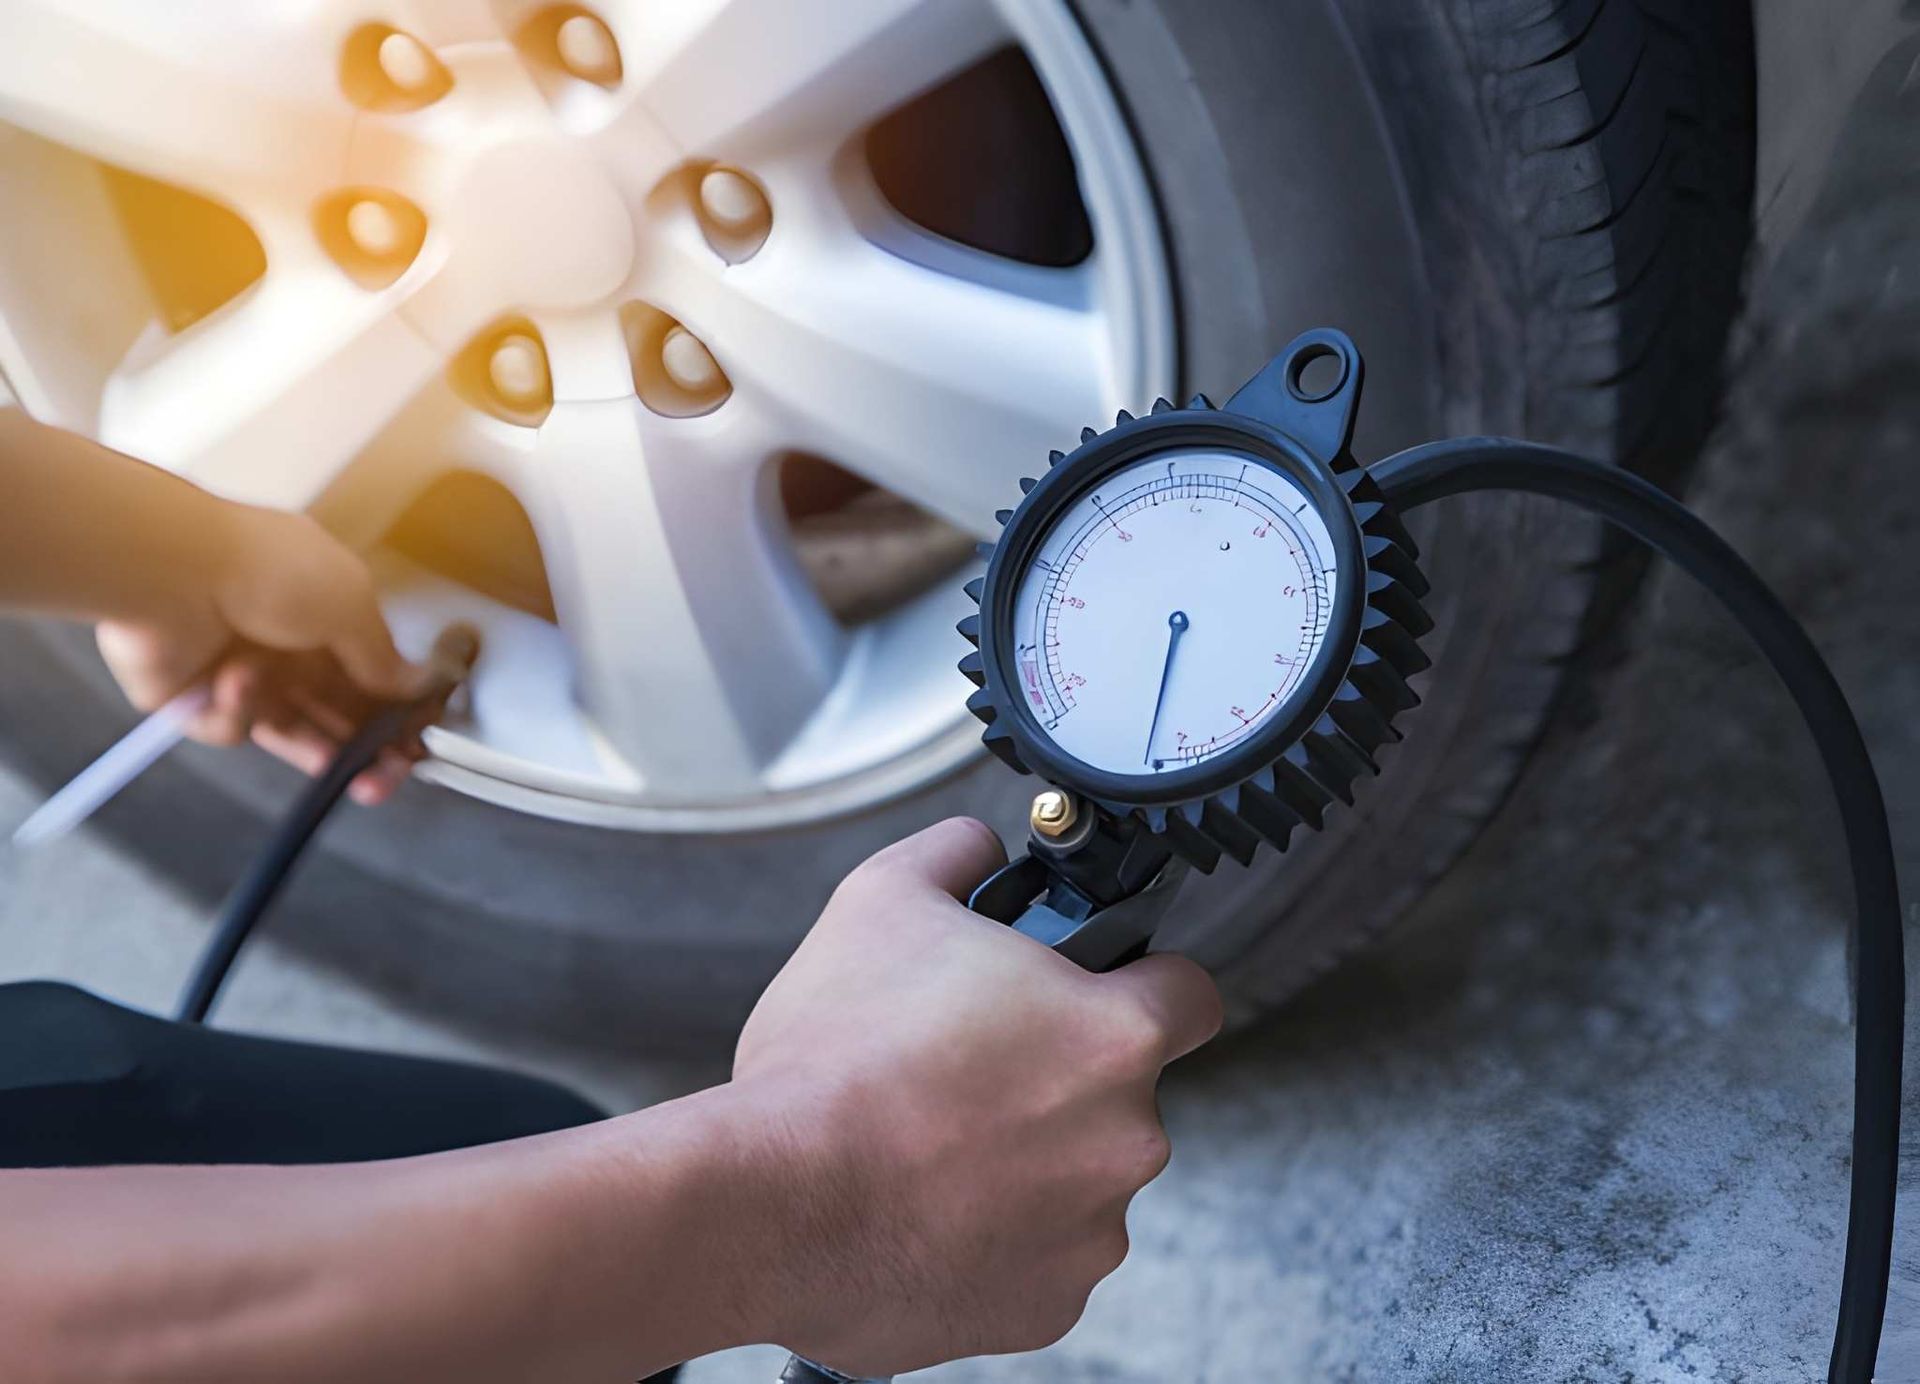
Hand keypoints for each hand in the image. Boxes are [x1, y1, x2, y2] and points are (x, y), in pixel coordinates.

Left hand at [96, 504, 426, 804]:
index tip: (415, 747)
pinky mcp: (193, 702)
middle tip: (379, 782)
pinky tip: (234, 682)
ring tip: (330, 764)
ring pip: (288, 728)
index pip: (369, 675)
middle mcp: (286, 646)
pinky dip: (238, 709)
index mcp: (326, 614)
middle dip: (362, 749)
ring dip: (311, 746)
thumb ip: (382, 656)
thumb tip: (419, 686)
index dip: (394, 713)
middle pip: (334, 711)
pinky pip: (232, 725)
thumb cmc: (271, 572)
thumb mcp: (349, 604)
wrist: (169, 572)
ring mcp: (239, 674)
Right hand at [735, 819, 1221, 1376]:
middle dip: (1057, 1076)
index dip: (1145, 980)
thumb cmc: (829, 1062)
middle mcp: (1124, 1141)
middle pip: (1120, 1092)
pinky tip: (924, 1208)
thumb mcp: (879, 900)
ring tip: (929, 1142)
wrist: (766, 1206)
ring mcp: (1089, 1233)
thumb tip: (975, 846)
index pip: (1191, 995)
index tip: (1103, 988)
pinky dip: (997, 1237)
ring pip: (1080, 1178)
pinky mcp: (1044, 1307)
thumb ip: (953, 854)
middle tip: (967, 1064)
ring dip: (1028, 1160)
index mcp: (1110, 1038)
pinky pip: (1040, 1256)